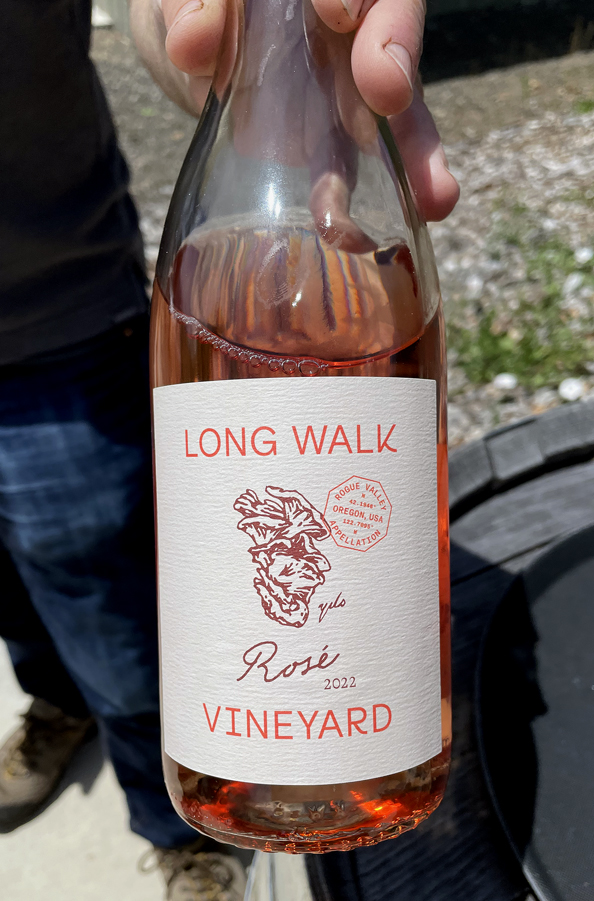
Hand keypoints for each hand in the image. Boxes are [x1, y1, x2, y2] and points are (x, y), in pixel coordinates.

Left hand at [130, 0, 458, 221]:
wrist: (188, 43)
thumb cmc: (193, 3)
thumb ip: (188, 4)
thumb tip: (193, 43)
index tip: (335, 14)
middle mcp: (352, 21)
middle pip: (393, 31)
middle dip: (397, 59)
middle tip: (390, 94)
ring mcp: (350, 83)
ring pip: (394, 111)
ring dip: (412, 154)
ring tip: (436, 199)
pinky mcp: (334, 138)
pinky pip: (351, 168)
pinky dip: (352, 202)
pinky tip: (357, 234)